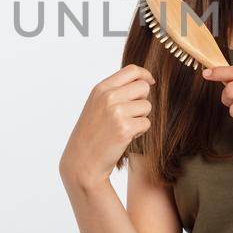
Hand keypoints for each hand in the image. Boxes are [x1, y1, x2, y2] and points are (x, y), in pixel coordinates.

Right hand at [59, 65, 154, 187]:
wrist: (82, 161)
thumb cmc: (92, 134)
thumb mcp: (97, 105)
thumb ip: (115, 91)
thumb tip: (145, 81)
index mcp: (101, 88)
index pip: (131, 70)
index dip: (145, 75)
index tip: (150, 81)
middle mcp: (108, 97)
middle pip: (143, 87)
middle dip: (142, 100)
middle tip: (131, 114)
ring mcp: (116, 112)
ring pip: (146, 106)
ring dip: (140, 117)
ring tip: (124, 127)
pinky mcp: (125, 129)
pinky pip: (146, 123)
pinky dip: (140, 132)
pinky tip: (125, 137)